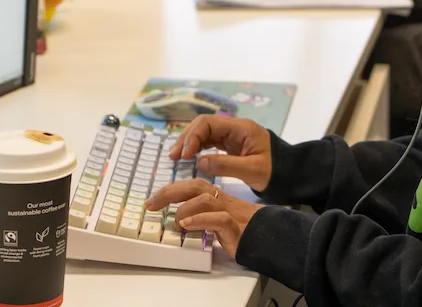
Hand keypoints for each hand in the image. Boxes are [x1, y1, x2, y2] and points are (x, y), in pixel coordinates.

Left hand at [145, 179, 260, 258]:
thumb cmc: (245, 228)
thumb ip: (201, 216)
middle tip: (150, 204)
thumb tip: (179, 222)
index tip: (151, 201)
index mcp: (216, 197)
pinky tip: (188, 225)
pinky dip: (201, 220)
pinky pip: (219, 219)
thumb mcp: (218, 220)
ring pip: (205, 200)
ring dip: (184, 210)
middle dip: (169, 193)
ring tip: (175, 225)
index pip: (190, 186)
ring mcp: (229, 213)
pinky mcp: (236, 228)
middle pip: (194, 186)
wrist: (270, 236)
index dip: (170, 190)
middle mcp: (220, 201)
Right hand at [168, 116, 271, 191]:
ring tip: (175, 157)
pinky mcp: (231, 144)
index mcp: (240, 128)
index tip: (183, 154)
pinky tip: (188, 158)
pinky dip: (197, 148)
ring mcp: (232, 135)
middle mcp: (234, 128)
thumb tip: (199, 162)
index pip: (209, 123)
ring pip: (204, 133)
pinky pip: (210, 142)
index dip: (193, 136)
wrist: (290, 173)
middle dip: (187, 138)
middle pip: (203, 125)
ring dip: (189, 143)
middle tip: (173, 156)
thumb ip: (225, 165)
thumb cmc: (275, 171)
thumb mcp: (252, 170)